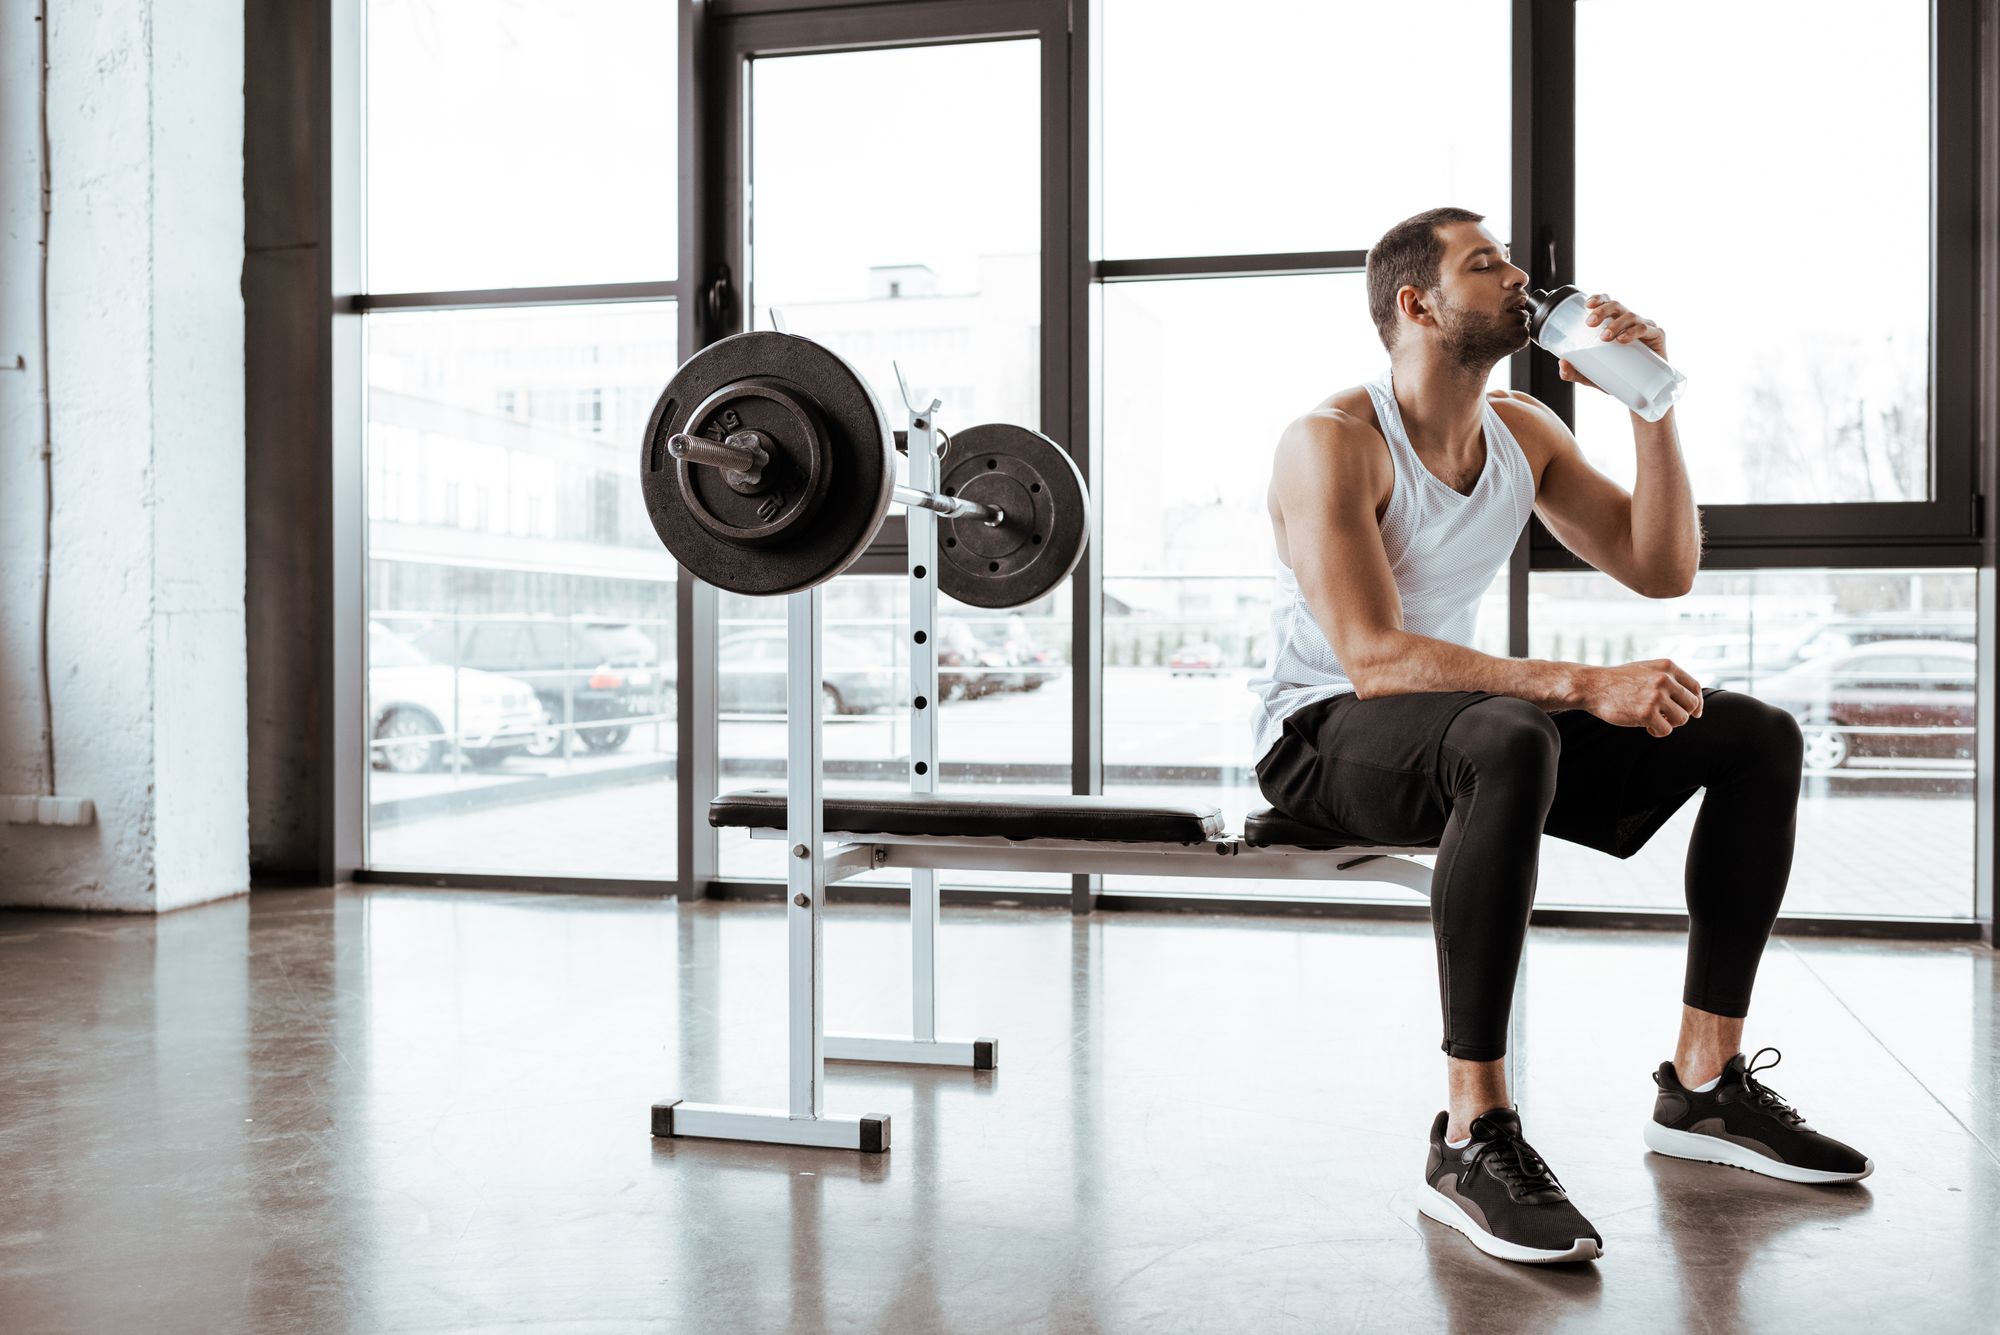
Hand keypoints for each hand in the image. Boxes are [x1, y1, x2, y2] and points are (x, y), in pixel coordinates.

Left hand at [1557, 294, 1667, 392]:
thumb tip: (1562, 364)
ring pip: (1630, 316)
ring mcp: (1644, 326)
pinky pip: (1645, 328)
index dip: (1598, 299)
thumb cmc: (1618, 376)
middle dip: (1602, 310)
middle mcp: (1629, 320)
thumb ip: (1576, 371)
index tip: (1587, 305)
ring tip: (1605, 337)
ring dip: (1616, 324)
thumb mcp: (1592, 376)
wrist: (1642, 392)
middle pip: (1616, 305)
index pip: (1607, 302)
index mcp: (1614, 322)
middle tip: (1590, 324)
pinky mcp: (1657, 336)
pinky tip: (1623, 339)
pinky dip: (1633, 332)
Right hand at [1581, 659, 1703, 736]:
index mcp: (1667, 667)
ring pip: (1681, 719)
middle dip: (1681, 714)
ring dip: (1669, 724)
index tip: (1694, 713)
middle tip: (1666, 718)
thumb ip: (1667, 678)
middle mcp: (1665, 679)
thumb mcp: (1645, 669)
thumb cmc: (1617, 680)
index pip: (1694, 687)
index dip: (1697, 703)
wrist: (1591, 686)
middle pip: (1691, 705)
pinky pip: (1666, 730)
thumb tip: (1691, 700)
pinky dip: (1658, 732)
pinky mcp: (1647, 713)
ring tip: (1654, 722)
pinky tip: (1647, 728)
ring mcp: (1656, 696)